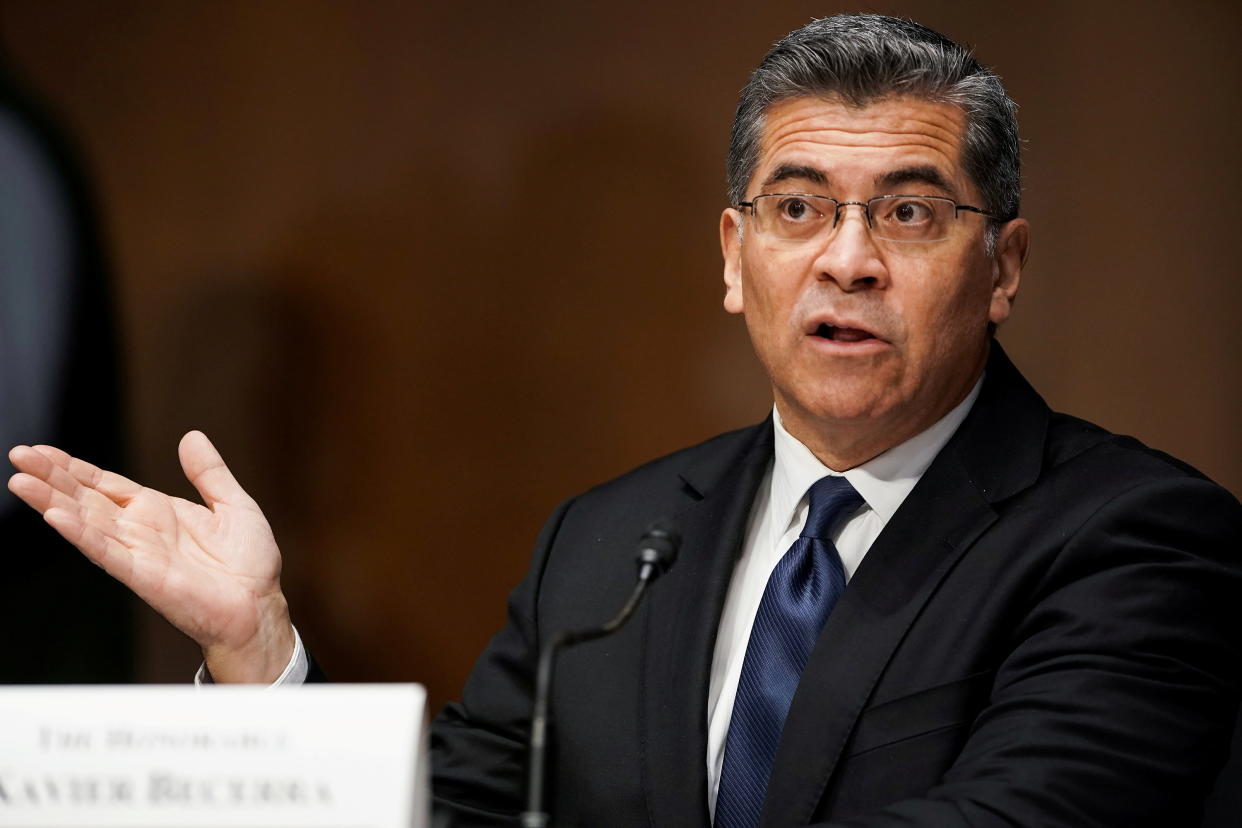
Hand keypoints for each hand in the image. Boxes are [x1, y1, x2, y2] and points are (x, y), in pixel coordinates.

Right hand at [7, 431, 293, 682]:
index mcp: (158, 511)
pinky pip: (107, 552)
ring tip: (21, 482)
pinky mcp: (144, 576)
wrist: (260, 606)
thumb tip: (191, 436)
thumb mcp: (234, 504)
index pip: (105, 484)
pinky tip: (55, 517)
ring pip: (87, 522)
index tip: (41, 452)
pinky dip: (82, 534)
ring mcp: (138, 553)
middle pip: (86, 498)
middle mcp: (141, 531)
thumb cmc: (249, 564)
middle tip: (19, 456)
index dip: (74, 468)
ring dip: (53, 502)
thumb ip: (209, 472)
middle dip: (52, 477)